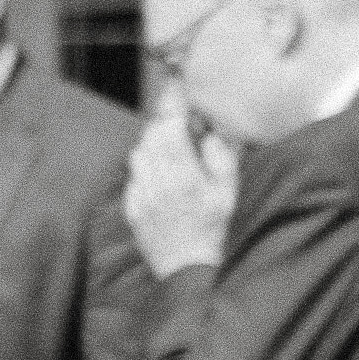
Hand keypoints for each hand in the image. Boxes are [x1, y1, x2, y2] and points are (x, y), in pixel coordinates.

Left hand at [125, 109, 234, 279]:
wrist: (187, 266)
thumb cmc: (213, 227)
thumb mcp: (227, 193)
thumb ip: (221, 158)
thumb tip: (209, 131)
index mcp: (183, 176)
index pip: (169, 128)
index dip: (172, 108)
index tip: (178, 92)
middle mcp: (157, 182)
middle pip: (151, 137)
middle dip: (164, 126)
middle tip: (179, 126)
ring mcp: (140, 195)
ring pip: (139, 153)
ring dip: (153, 146)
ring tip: (172, 153)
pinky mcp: (130, 205)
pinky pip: (134, 175)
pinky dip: (145, 169)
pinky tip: (161, 176)